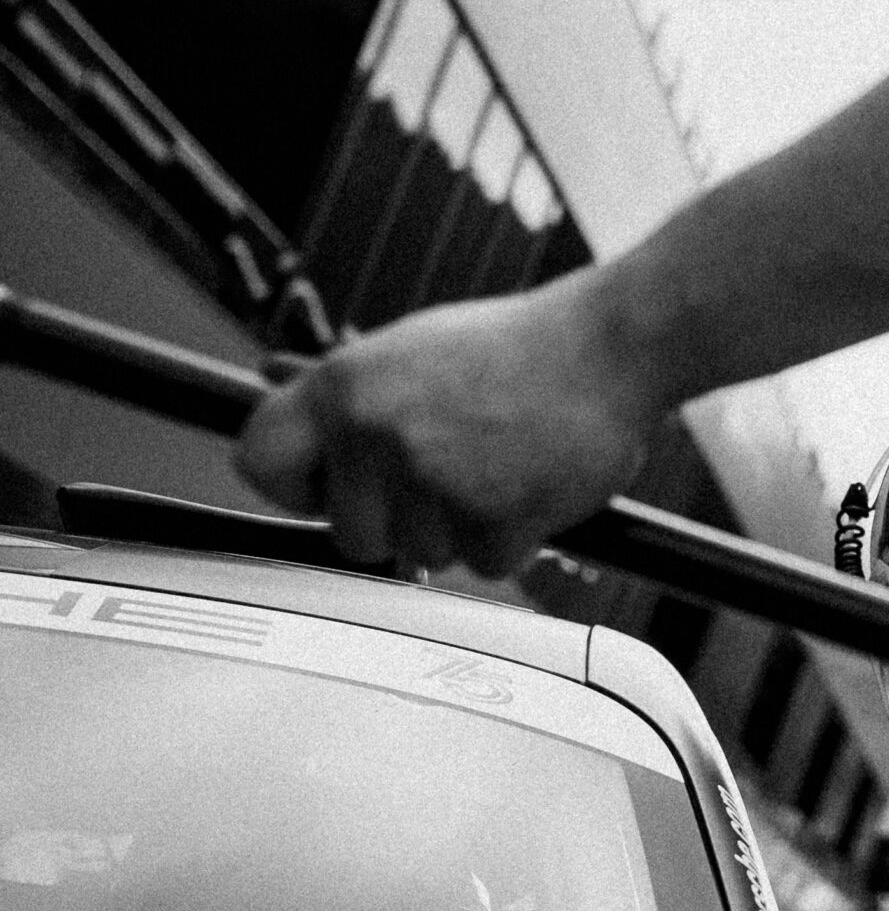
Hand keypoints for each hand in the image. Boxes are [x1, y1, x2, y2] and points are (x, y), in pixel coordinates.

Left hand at [234, 273, 665, 576]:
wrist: (608, 347)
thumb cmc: (515, 346)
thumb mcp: (410, 348)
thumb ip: (348, 389)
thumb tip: (271, 378)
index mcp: (344, 387)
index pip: (259, 463)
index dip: (298, 488)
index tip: (334, 487)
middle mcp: (377, 433)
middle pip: (350, 536)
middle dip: (396, 523)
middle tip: (444, 478)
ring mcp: (433, 479)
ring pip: (421, 555)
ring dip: (460, 530)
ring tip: (496, 468)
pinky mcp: (491, 517)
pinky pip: (484, 564)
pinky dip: (511, 539)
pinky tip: (528, 487)